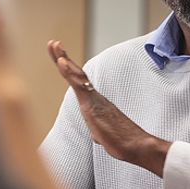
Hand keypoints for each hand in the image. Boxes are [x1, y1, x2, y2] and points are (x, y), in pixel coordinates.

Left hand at [47, 40, 170, 176]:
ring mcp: (94, 98)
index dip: (69, 69)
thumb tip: (96, 135)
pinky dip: (69, 72)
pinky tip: (61, 62)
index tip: (60, 57)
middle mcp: (95, 96)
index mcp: (96, 102)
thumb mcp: (105, 136)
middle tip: (53, 43)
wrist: (136, 145)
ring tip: (54, 45)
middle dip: (63, 57)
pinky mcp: (92, 104)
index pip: (79, 82)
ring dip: (63, 59)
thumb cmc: (123, 142)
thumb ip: (99, 131)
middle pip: (76, 72)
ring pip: (75, 74)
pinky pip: (79, 85)